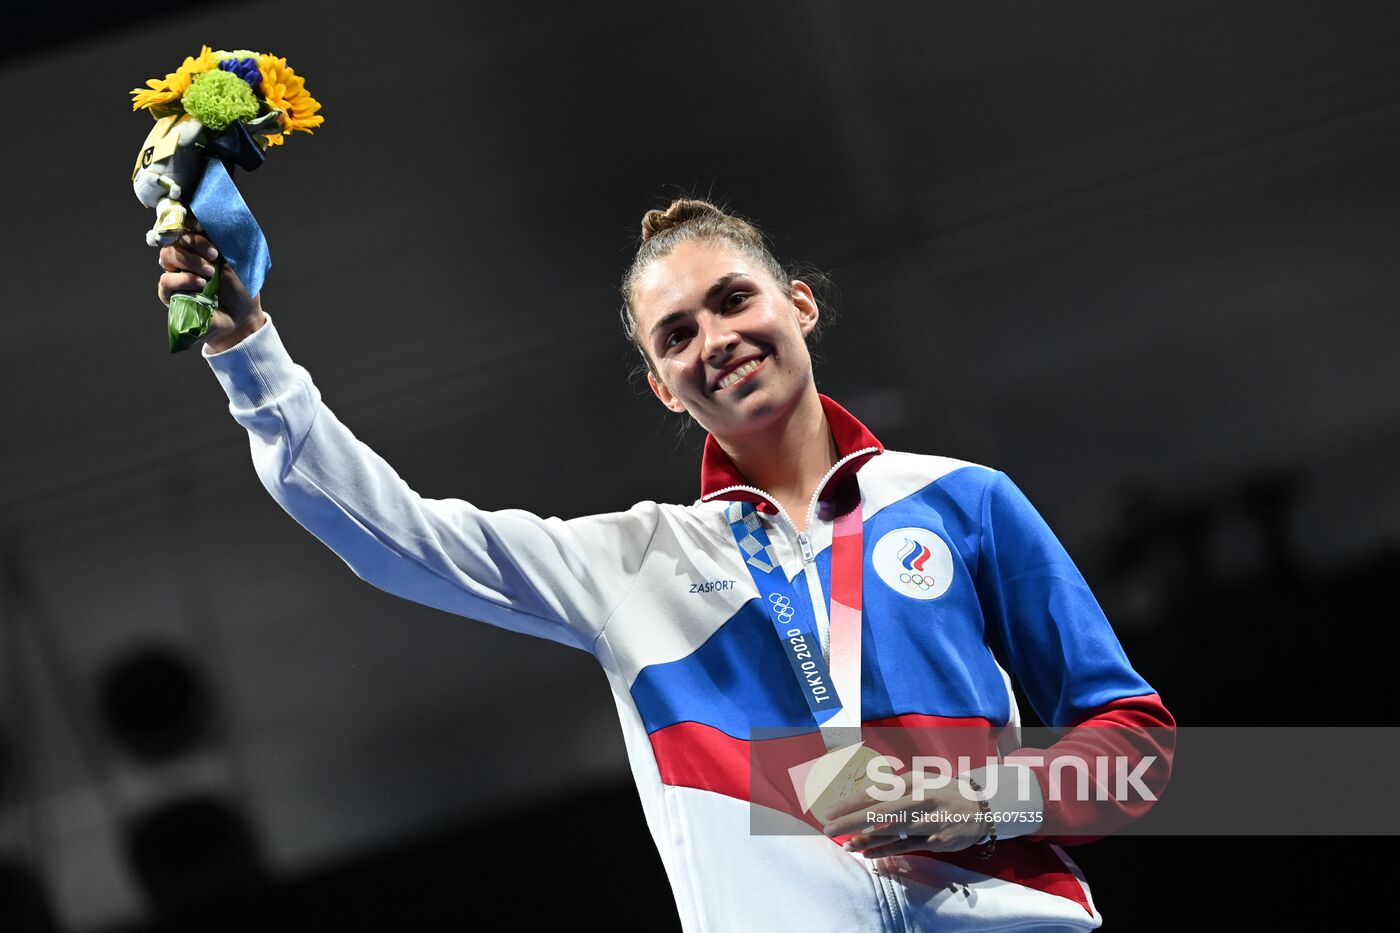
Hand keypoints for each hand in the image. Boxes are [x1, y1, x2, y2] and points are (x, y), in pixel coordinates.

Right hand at [157, 231, 265, 350]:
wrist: (242, 315)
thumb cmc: (241, 286)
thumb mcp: (234, 258)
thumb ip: (219, 238)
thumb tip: (206, 218)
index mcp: (199, 244)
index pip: (183, 224)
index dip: (187, 221)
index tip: (201, 227)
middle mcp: (185, 256)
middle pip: (174, 238)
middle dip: (195, 243)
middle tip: (214, 256)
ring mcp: (176, 274)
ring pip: (167, 256)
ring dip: (190, 261)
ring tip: (210, 274)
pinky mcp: (171, 294)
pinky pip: (165, 281)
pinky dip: (182, 280)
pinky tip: (199, 285)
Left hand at [820, 774, 990, 858]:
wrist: (981, 807)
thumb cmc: (941, 792)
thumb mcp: (919, 782)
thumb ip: (892, 789)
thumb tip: (859, 799)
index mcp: (913, 782)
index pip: (876, 792)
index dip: (851, 802)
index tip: (829, 810)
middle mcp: (920, 800)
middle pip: (880, 812)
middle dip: (852, 821)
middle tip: (828, 828)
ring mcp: (929, 822)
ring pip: (892, 832)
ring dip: (866, 839)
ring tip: (845, 844)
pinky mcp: (937, 842)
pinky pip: (906, 847)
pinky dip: (885, 851)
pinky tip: (867, 854)